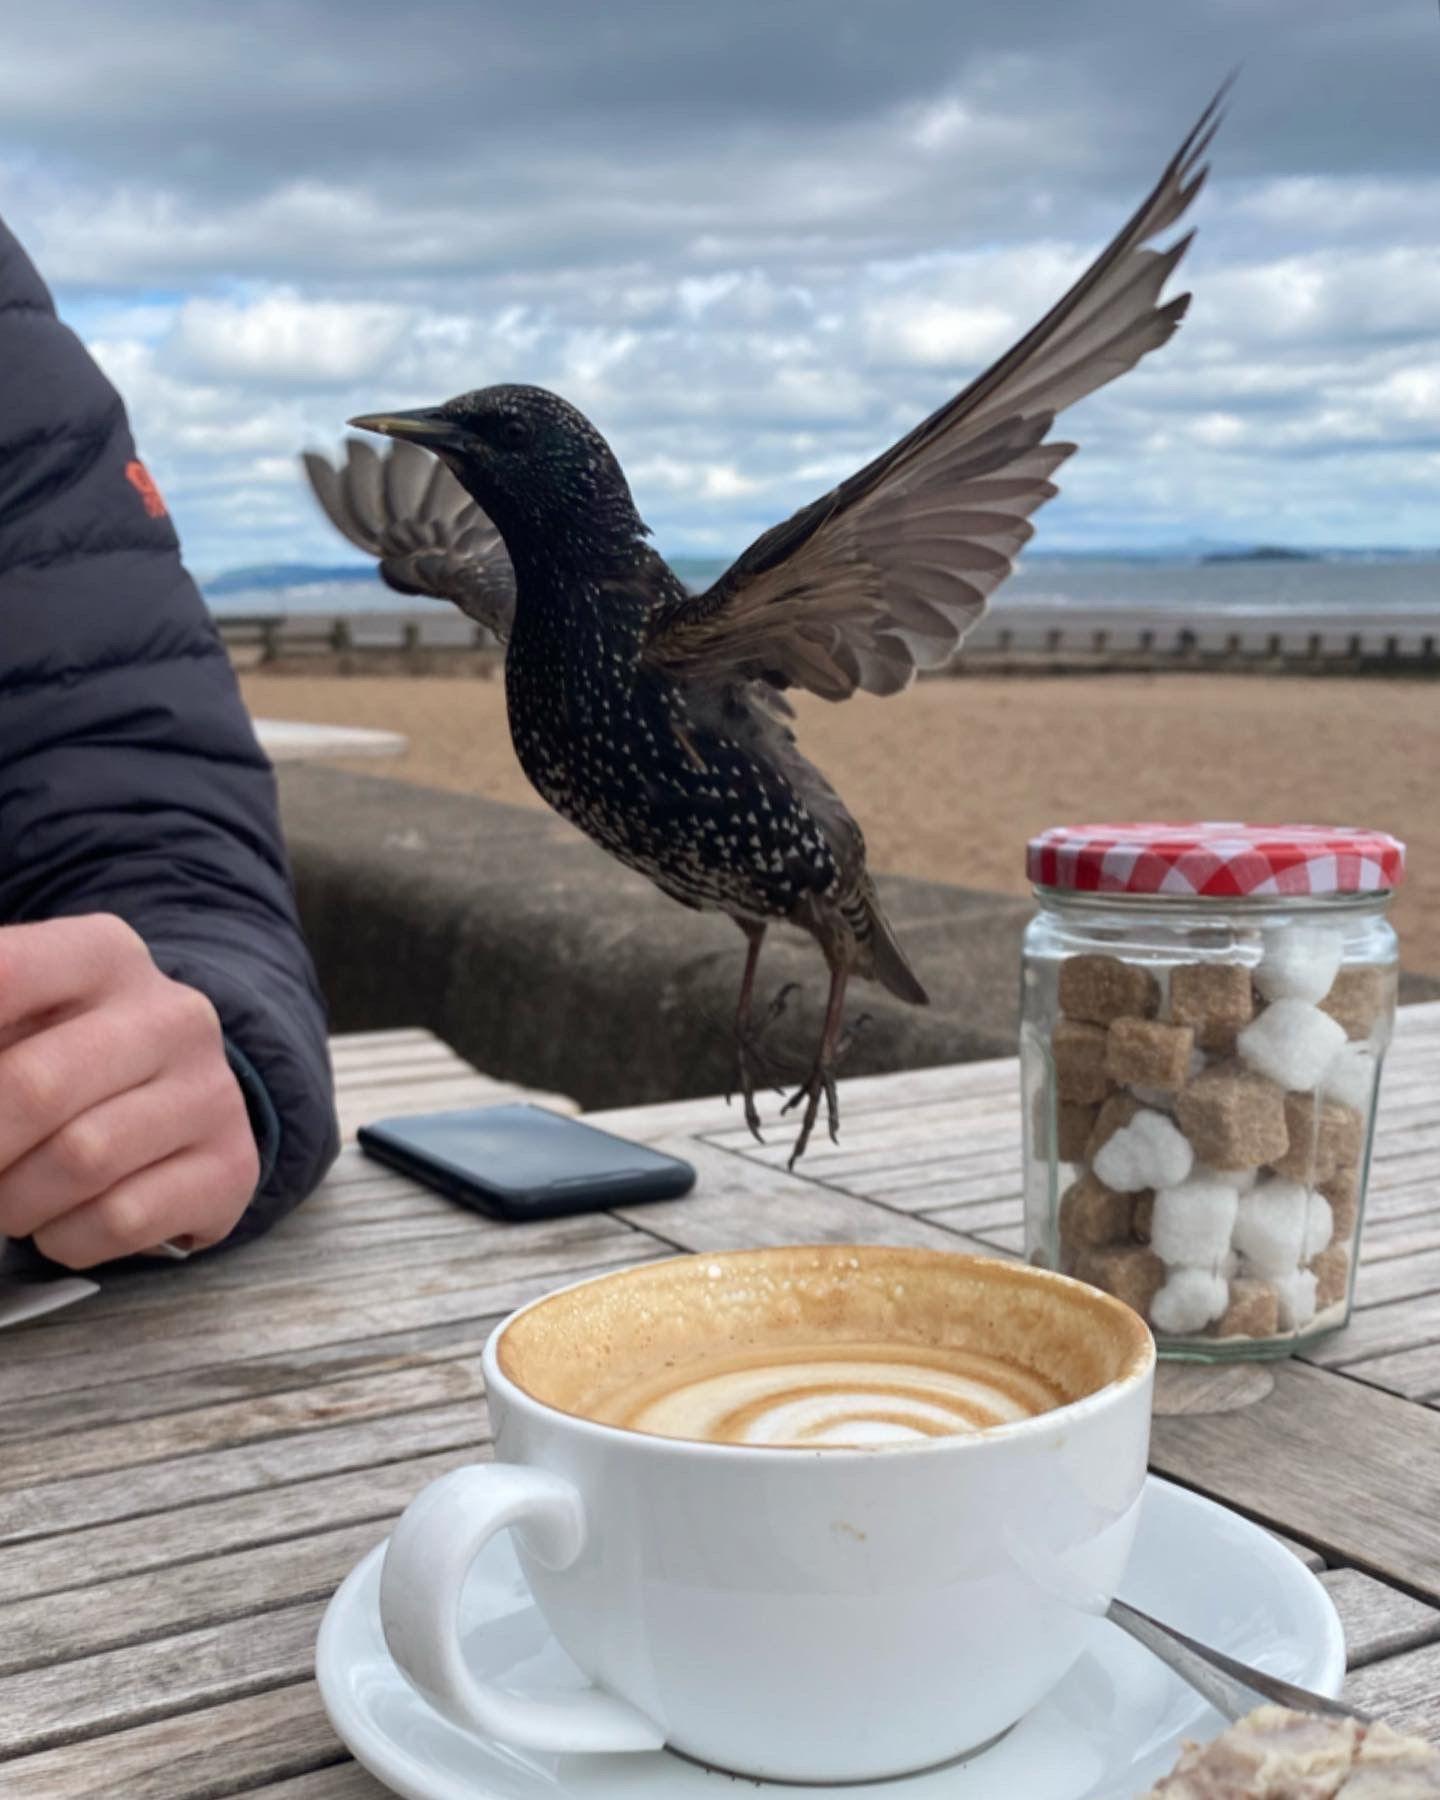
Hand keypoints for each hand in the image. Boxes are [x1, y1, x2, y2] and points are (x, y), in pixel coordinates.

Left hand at [0, 916, 259, 1267]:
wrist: (181, 1099)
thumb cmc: (69, 1058)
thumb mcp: (18, 1018)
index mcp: (104, 955)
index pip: (5, 974)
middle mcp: (173, 1015)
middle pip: (34, 1087)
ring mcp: (211, 1091)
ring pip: (80, 1160)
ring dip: (13, 1200)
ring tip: (9, 1195)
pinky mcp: (231, 1165)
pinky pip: (121, 1218)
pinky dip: (64, 1236)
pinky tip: (63, 1217)